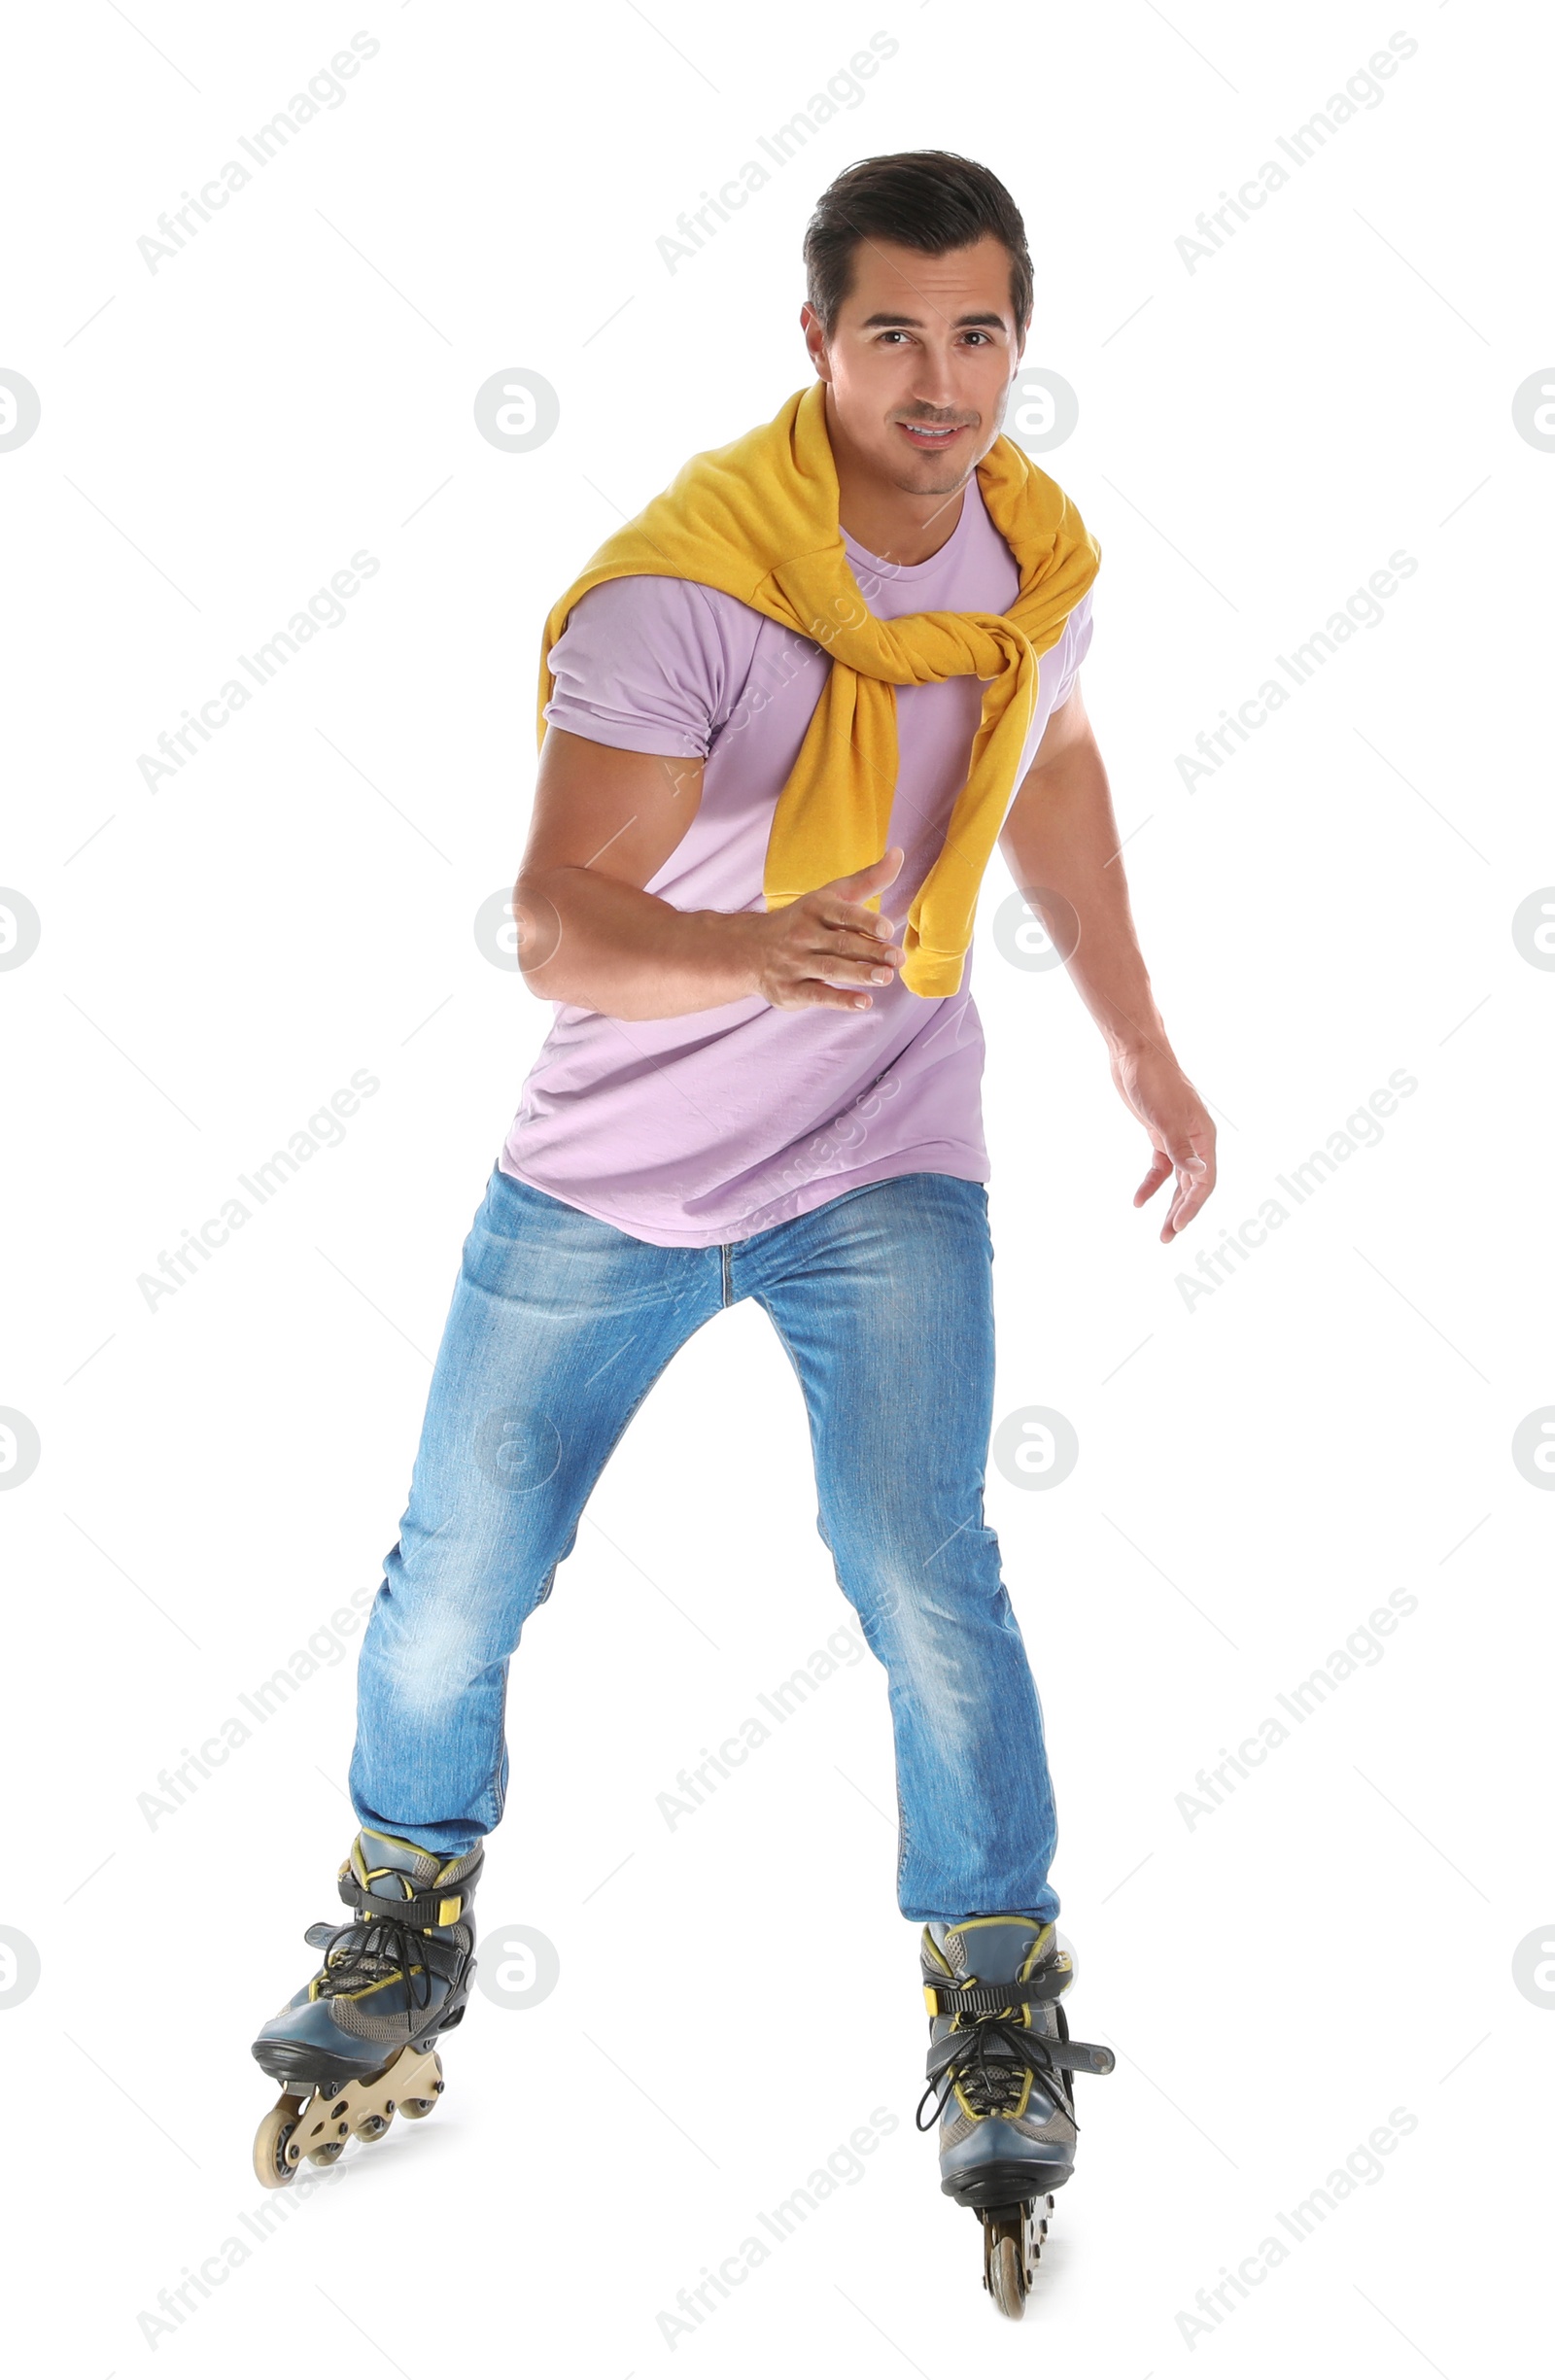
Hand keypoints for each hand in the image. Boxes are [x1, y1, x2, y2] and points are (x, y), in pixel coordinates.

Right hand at [748, 846, 906, 1011]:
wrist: (749, 949)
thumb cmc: (803, 921)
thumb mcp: (831, 896)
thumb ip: (868, 880)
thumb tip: (899, 854)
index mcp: (815, 908)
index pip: (842, 914)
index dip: (865, 921)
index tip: (887, 929)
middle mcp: (803, 935)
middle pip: (841, 944)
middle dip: (871, 952)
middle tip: (898, 959)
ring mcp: (794, 964)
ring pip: (830, 969)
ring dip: (859, 974)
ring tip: (886, 977)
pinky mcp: (790, 990)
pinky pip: (817, 995)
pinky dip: (840, 1000)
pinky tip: (864, 1002)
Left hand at [1110, 1040, 1216, 1240]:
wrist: (1135, 1054)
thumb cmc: (1154, 1081)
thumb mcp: (1164, 1118)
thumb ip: (1180, 1149)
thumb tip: (1197, 1176)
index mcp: (1205, 1137)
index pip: (1204, 1182)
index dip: (1192, 1207)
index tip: (1176, 1227)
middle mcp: (1196, 1140)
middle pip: (1193, 1186)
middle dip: (1181, 1213)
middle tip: (1167, 1238)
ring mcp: (1177, 1137)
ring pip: (1177, 1181)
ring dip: (1168, 1204)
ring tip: (1160, 1231)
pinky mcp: (1159, 1134)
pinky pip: (1159, 1167)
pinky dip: (1151, 1184)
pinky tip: (1138, 1201)